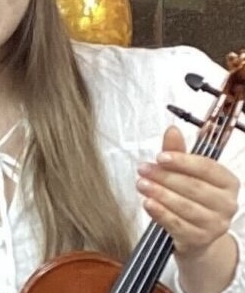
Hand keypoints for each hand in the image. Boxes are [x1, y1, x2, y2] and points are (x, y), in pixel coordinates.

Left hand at [136, 125, 238, 258]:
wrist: (194, 234)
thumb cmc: (190, 195)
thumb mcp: (184, 171)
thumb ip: (177, 151)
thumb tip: (172, 129)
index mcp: (227, 182)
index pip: (207, 168)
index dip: (182, 161)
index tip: (159, 156)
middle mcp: (227, 204)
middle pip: (194, 187)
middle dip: (164, 176)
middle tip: (143, 169)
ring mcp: (215, 224)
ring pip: (185, 206)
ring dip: (160, 194)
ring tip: (141, 184)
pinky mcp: (200, 240)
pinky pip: (178, 225)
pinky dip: (161, 213)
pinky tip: (147, 204)